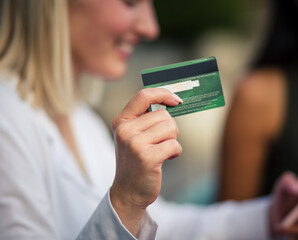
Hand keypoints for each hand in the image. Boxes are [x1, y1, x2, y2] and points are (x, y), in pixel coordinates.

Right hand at [110, 88, 182, 235]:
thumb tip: (171, 99)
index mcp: (121, 121)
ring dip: (172, 140)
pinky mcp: (147, 157)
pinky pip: (174, 145)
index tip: (176, 99)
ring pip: (171, 128)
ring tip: (161, 151)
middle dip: (170, 128)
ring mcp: (135, 143)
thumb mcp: (132, 136)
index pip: (143, 96)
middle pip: (163, 114)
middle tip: (161, 142)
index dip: (163, 94)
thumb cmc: (135, 161)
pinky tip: (165, 159)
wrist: (128, 192)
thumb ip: (145, 118)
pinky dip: (175, 152)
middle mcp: (125, 130)